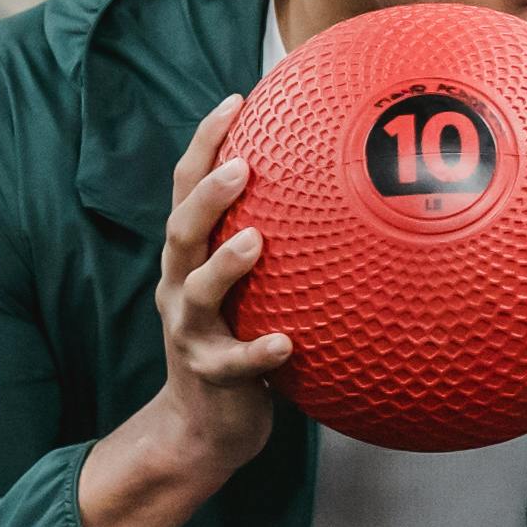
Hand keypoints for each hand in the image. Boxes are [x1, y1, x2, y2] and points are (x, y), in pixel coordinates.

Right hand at [79, 94, 293, 526]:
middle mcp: (180, 288)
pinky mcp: (210, 375)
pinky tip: (289, 343)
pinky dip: (259, 352)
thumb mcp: (253, 289)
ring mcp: (191, 333)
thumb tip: (345, 191)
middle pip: (180, 231)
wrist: (204, 427)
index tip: (237, 99)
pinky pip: (236, 363)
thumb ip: (278, 242)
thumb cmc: (241, 342)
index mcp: (189, 259)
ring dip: (225, 265)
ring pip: (197, 291)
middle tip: (242, 164)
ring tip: (255, 241)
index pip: (187, 189)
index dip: (205, 143)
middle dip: (206, 195)